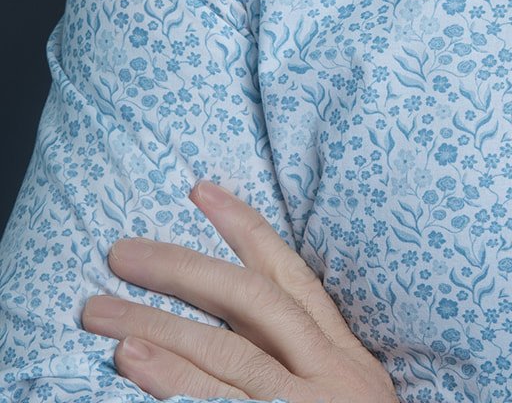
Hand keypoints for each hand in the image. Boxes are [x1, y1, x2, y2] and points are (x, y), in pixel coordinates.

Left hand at [79, 179, 397, 401]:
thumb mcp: (344, 397)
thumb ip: (300, 358)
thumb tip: (232, 322)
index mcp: (347, 358)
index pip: (292, 278)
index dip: (245, 230)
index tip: (199, 191)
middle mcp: (333, 377)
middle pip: (252, 304)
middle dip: (182, 270)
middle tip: (119, 252)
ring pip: (230, 356)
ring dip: (158, 328)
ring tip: (102, 312)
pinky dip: (176, 387)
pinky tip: (133, 369)